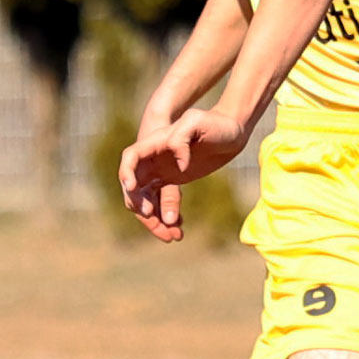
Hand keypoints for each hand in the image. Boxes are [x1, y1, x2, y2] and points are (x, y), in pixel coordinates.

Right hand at [118, 107, 250, 241]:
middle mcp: (152, 158)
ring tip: (174, 236)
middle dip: (143, 210)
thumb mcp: (197, 122)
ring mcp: (161, 171)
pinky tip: (179, 227)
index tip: (134, 192)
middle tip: (162, 227)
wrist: (232, 131)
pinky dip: (166, 217)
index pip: (130, 158)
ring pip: (147, 200)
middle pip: (136, 188)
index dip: (127, 175)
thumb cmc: (215, 123)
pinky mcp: (172, 181)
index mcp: (155, 143)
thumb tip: (178, 166)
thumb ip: (181, 138)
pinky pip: (161, 203)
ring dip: (155, 220)